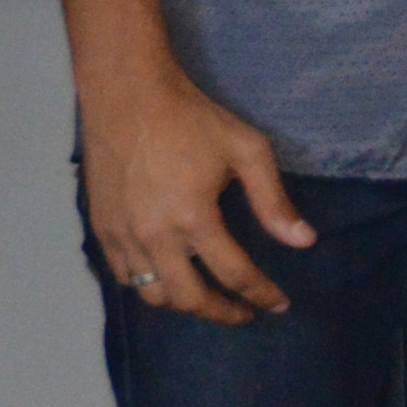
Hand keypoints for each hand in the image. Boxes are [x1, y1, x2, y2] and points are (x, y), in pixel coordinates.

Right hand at [80, 63, 311, 321]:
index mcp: (193, 217)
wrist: (127, 94)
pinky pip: (125, 276)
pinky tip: (168, 276)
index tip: (279, 304)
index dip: (262, 295)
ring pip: (153, 295)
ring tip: (208, 296)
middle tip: (244, 312)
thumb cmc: (191, 117)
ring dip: (184, 303)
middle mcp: (154, 235)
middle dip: (222, 313)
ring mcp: (122, 234)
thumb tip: (304, 241)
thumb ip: (273, 200)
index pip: (235, 275)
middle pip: (190, 299)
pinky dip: (149, 285)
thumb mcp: (246, 149)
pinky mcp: (102, 228)